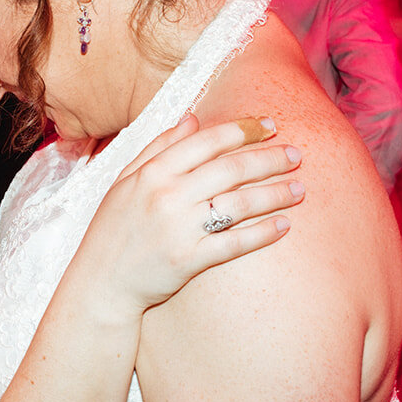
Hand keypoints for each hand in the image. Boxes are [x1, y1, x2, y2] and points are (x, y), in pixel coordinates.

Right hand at [80, 114, 303, 312]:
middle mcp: (166, 196)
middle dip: (269, 159)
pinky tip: (285, 225)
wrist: (100, 283)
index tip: (270, 124)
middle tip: (297, 154)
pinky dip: (262, 233)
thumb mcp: (126, 181)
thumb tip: (193, 118)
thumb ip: (158, 147)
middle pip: (230, 169)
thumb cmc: (114, 229)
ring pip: (238, 204)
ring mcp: (178, 229)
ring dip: (275, 194)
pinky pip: (234, 243)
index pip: (207, 141)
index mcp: (152, 172)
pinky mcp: (188, 260)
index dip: (243, 130)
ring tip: (300, 188)